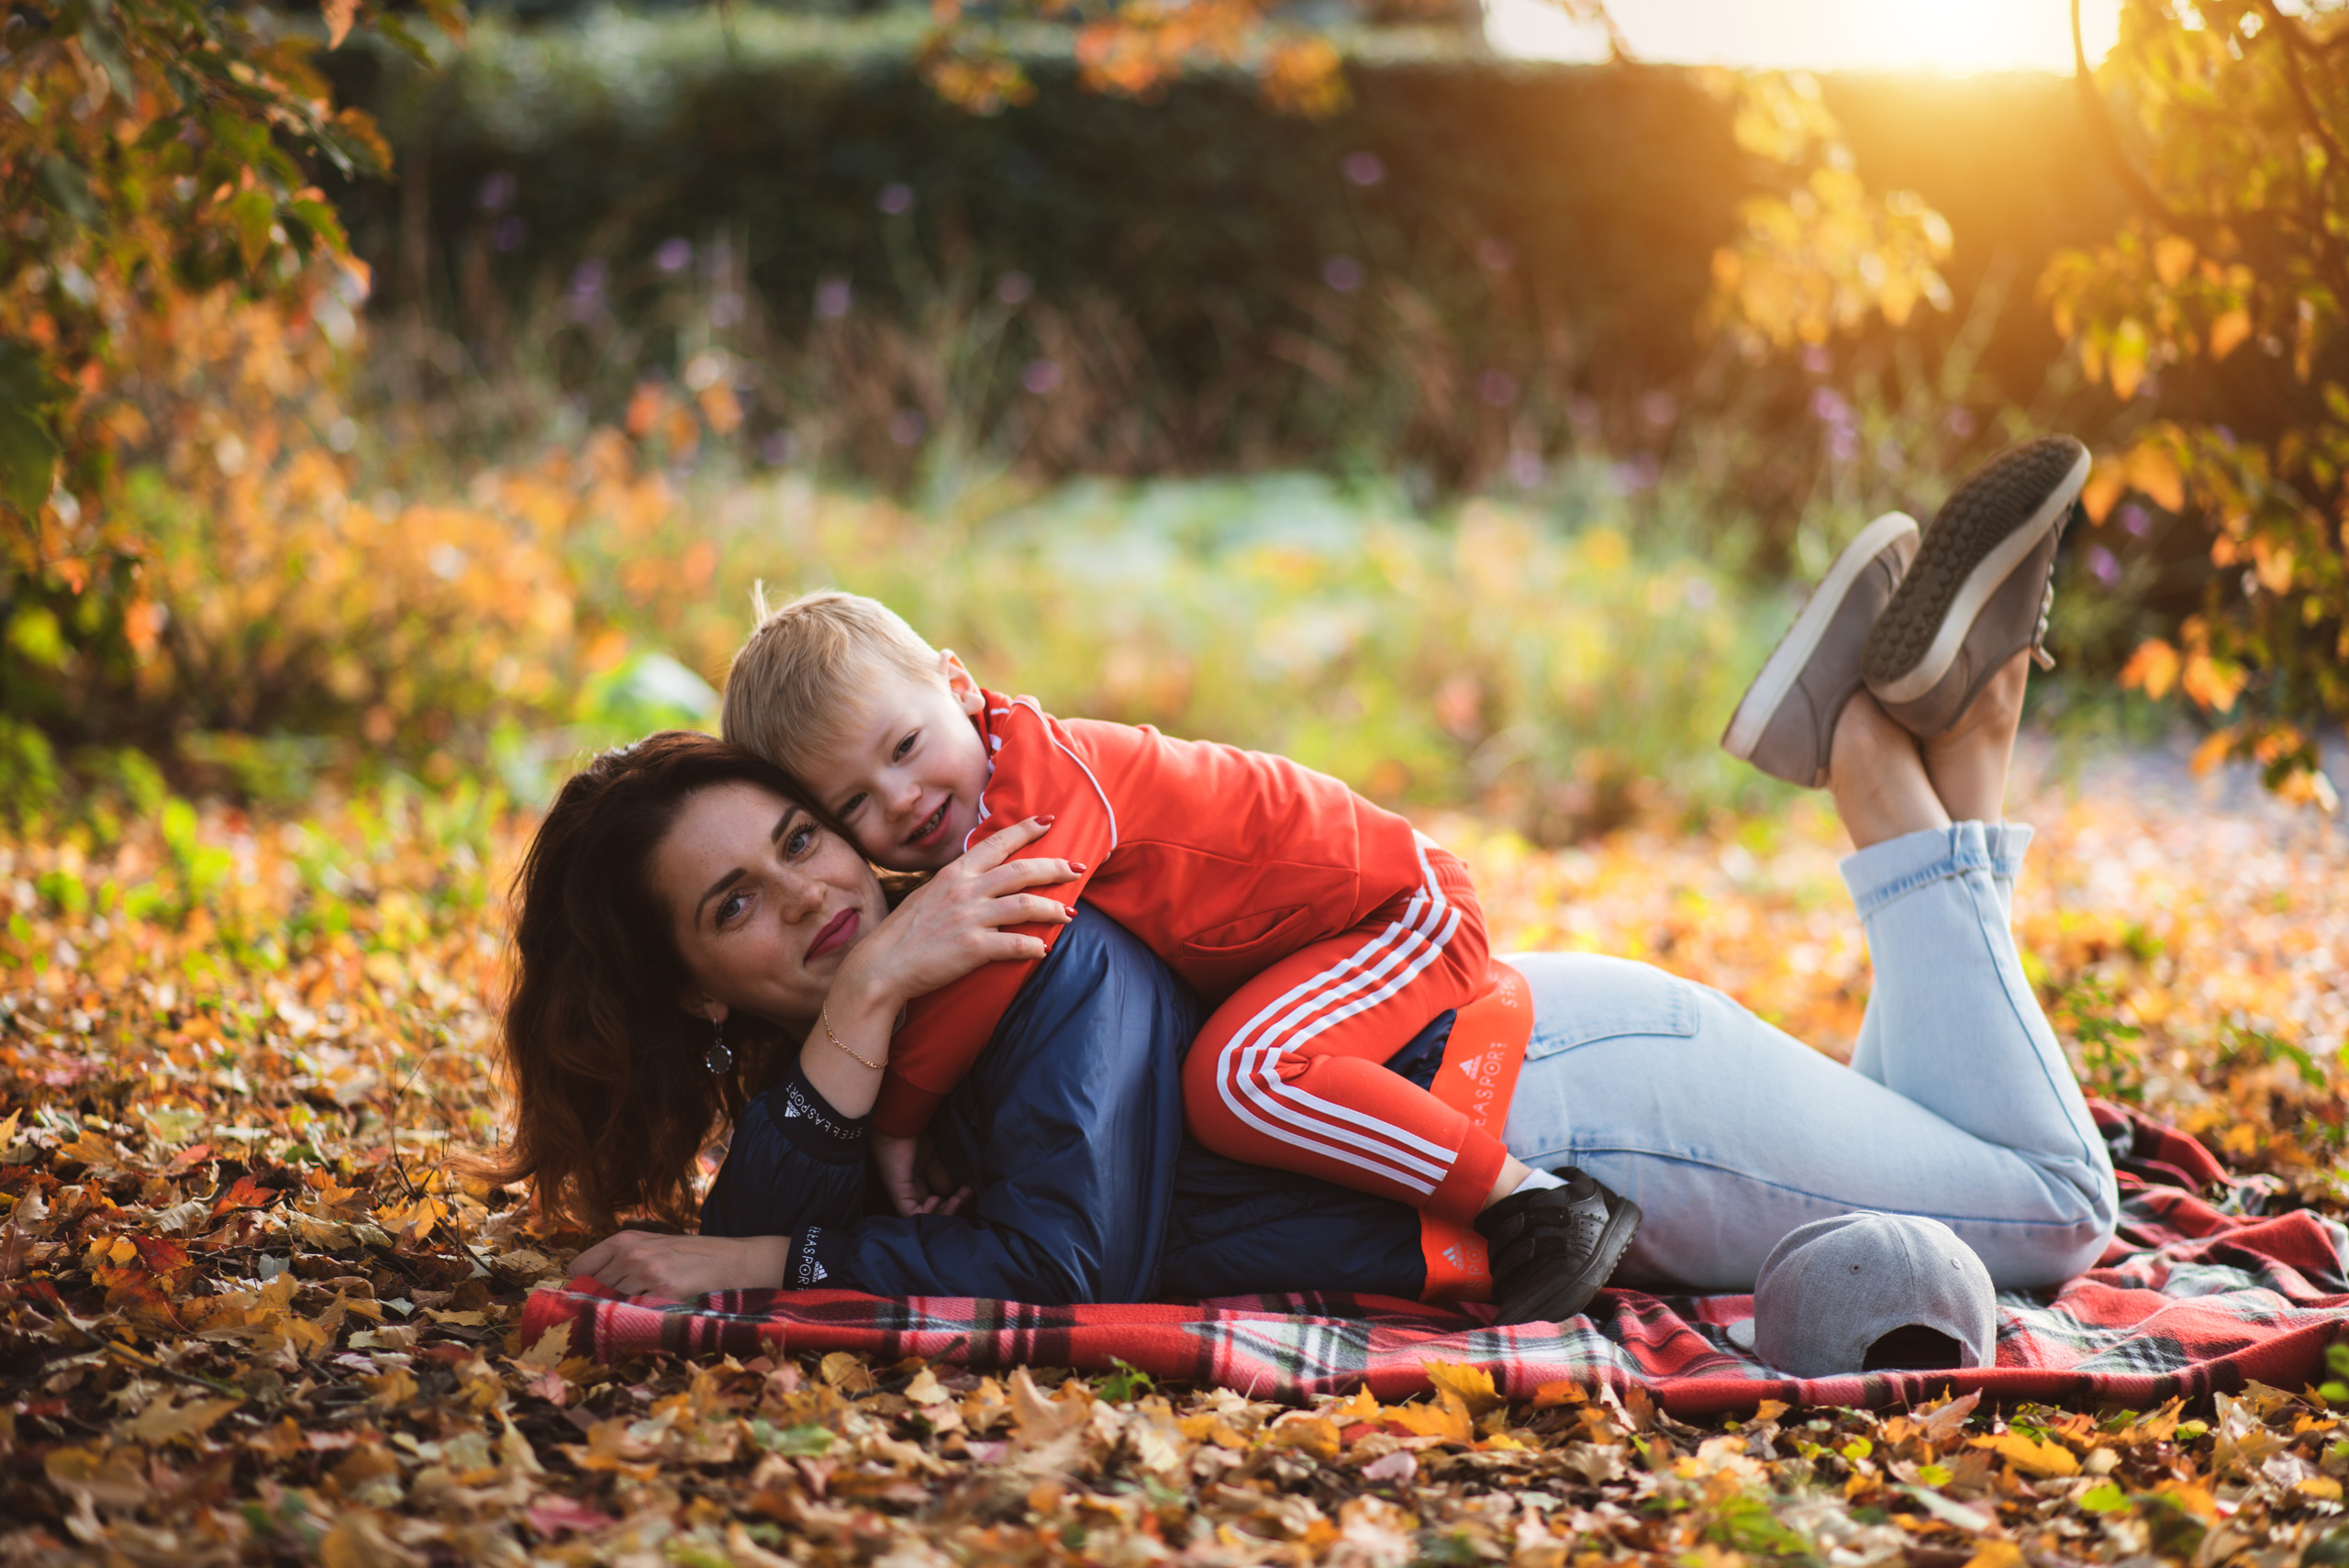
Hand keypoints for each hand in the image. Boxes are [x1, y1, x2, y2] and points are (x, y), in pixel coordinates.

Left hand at [571, 1230, 790, 1298]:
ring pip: (612, 1304)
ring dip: (622, 1312)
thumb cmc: (690, 1256)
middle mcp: (631, 1255)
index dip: (582, 1285)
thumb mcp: (652, 1246)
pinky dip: (640, 1317)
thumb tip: (588, 1288)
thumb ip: (621, 1261)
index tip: (592, 1296)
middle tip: (620, 1308)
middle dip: (602, 1302)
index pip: (578, 1267)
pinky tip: (655, 1312)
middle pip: (593, 1290)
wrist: (732, 1261)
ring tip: (642, 1309)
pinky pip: (636, 1313)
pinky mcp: (664, 1292)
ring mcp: (647, 1273)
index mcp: (625, 1240)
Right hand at [836, 816, 1084, 1009]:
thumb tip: (985, 878)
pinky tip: (1044, 949)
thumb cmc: (905, 932)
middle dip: (1054, 867)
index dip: (1026, 830)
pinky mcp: (973, 947)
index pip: (997, 843)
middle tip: (1077, 868)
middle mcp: (965, 890)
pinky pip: (1015, 943)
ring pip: (1025, 905)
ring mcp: (969, 918)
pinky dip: (1034, 946)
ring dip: (1053, 909)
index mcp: (955, 873)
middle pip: (1022, 871)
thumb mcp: (930, 893)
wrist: (882, 965)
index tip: (1049, 821)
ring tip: (1069, 914)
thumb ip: (959, 883)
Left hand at [873, 1133, 974, 1216]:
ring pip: (924, 1217)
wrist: (900, 1123)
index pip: (937, 1204)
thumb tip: (950, 1190)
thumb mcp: (931, 1159)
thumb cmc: (911, 1136)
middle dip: (953, 1209)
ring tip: (957, 1199)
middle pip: (933, 1213)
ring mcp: (904, 1193)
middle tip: (965, 1197)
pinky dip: (927, 1212)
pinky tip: (937, 1199)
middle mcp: (910, 1192)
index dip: (954, 1203)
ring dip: (945, 1212)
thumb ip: (939, 1175)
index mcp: (917, 1186)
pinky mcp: (898, 1192)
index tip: (967, 1191)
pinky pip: (910, 1213)